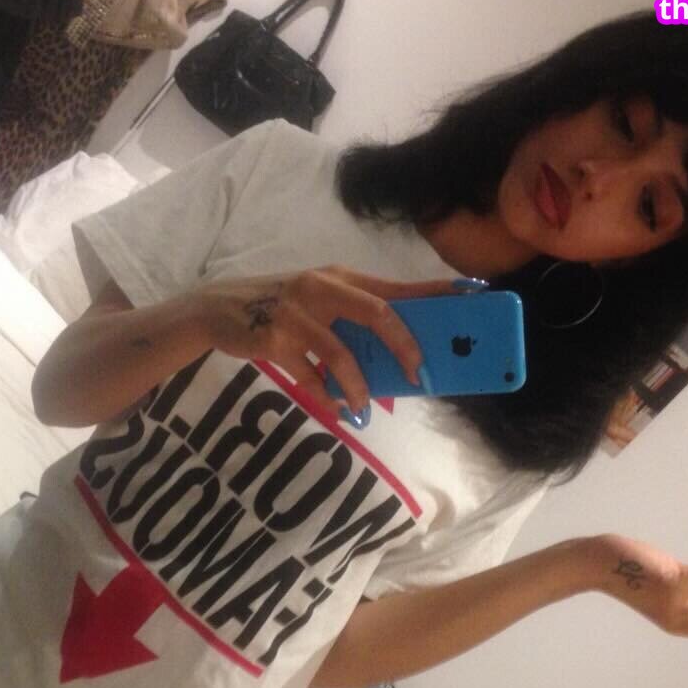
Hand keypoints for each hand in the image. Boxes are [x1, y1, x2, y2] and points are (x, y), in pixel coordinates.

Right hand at [189, 266, 460, 415]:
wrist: (216, 310)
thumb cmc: (279, 308)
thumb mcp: (318, 302)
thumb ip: (353, 319)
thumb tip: (399, 354)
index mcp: (341, 278)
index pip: (397, 284)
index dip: (435, 291)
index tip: (471, 297)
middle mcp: (322, 288)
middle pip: (378, 312)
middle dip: (406, 345)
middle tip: (420, 375)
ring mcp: (297, 313)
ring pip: (342, 353)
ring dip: (358, 386)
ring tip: (363, 408)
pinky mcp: (274, 338)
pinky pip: (309, 376)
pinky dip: (325, 396)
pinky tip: (335, 410)